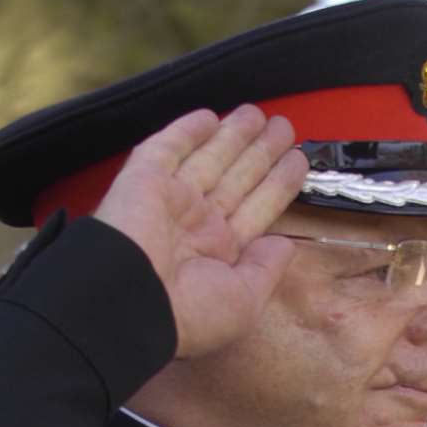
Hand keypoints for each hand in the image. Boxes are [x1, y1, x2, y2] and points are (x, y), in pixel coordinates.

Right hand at [92, 104, 308, 358]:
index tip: (297, 162)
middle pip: (237, 178)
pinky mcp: (143, 179)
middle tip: (284, 128)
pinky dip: (186, 130)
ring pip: (209, 158)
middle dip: (260, 153)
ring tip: (261, 114)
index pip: (256, 210)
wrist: (129, 302)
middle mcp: (195, 224)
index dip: (277, 185)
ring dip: (234, 135)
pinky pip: (167, 148)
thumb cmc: (188, 313)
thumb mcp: (243, 302)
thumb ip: (266, 269)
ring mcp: (170, 200)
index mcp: (217, 254)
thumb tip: (285, 244)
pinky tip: (209, 115)